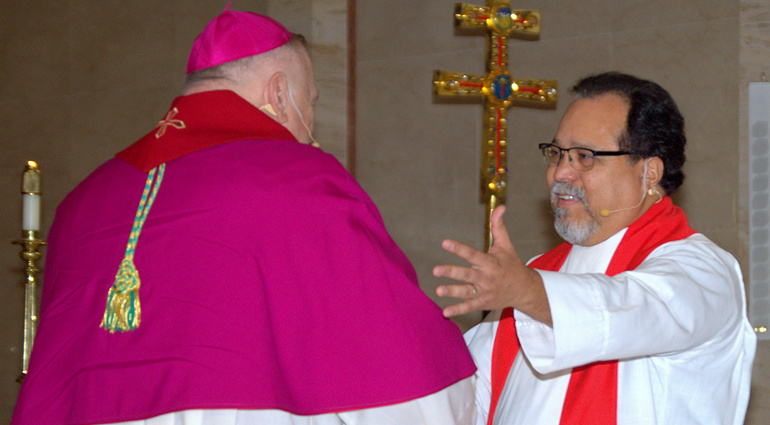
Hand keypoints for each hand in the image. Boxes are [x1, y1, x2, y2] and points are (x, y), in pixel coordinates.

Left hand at [433, 206, 551, 324]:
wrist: (524, 290)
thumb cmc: (511, 265)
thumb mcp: (506, 245)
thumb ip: (499, 227)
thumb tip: (500, 206)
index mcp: (490, 262)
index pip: (472, 254)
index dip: (459, 249)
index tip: (445, 243)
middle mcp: (487, 277)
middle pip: (467, 274)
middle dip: (451, 272)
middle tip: (435, 270)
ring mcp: (485, 291)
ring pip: (466, 291)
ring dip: (452, 291)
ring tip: (438, 290)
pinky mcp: (483, 303)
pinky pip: (469, 306)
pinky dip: (458, 310)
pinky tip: (445, 312)